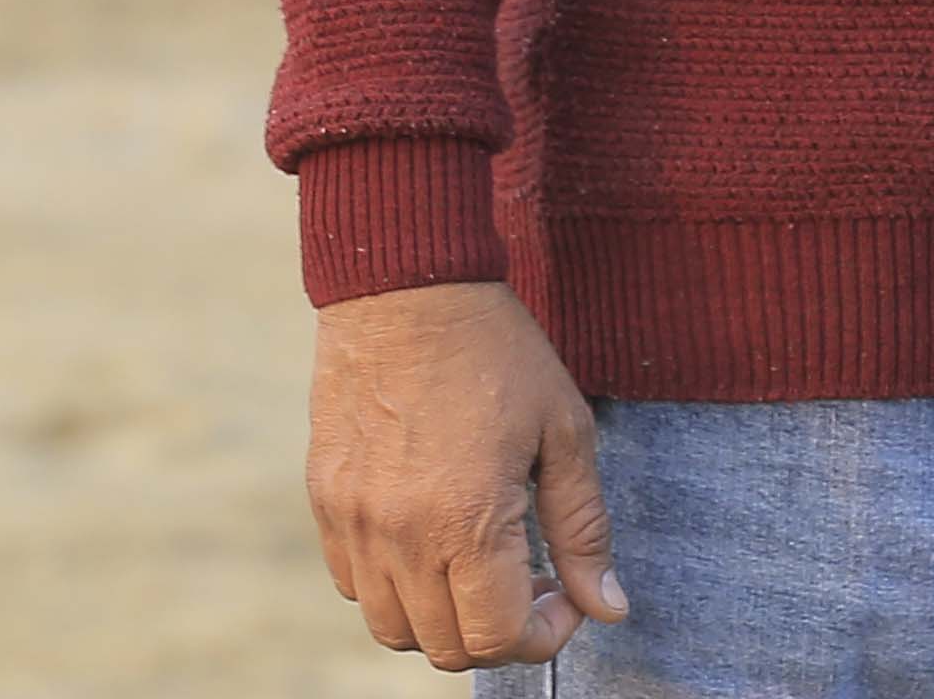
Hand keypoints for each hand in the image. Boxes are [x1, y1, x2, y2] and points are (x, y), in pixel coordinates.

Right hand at [304, 279, 622, 671]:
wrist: (408, 287)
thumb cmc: (497, 351)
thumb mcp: (564, 432)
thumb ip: (584, 528)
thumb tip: (608, 607)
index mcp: (467, 520)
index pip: (497, 638)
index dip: (543, 634)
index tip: (564, 597)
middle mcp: (400, 535)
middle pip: (445, 646)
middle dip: (498, 633)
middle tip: (529, 582)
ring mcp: (353, 522)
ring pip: (392, 628)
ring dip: (442, 619)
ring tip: (478, 566)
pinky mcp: (325, 501)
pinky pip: (352, 583)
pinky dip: (392, 586)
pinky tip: (429, 538)